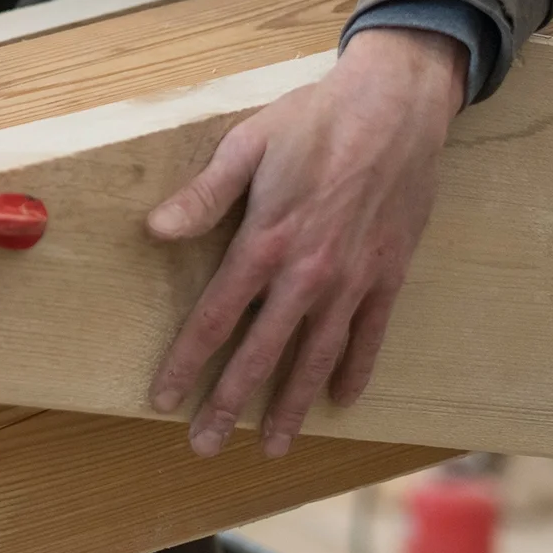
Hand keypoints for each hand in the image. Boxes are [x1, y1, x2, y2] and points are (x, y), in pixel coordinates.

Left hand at [146, 29, 466, 458]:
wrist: (396, 106)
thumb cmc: (312, 120)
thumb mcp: (246, 146)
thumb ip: (203, 195)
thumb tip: (156, 229)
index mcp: (266, 242)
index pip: (216, 318)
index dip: (187, 362)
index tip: (163, 400)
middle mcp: (309, 273)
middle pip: (262, 353)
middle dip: (230, 404)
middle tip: (204, 445)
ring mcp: (353, 279)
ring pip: (316, 357)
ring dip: (292, 405)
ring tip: (273, 446)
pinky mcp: (389, 274)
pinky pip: (370, 335)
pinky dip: (354, 370)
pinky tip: (340, 400)